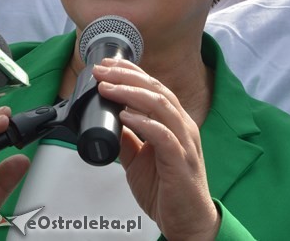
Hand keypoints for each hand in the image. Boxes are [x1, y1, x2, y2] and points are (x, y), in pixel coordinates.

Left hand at [94, 60, 219, 240]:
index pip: (153, 87)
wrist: (187, 222)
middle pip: (156, 90)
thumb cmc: (168, 190)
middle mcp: (182, 127)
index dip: (130, 73)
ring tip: (108, 88)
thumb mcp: (138, 160)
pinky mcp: (181, 162)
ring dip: (131, 93)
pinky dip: (144, 122)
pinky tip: (125, 116)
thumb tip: (109, 121)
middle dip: (127, 76)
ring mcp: (184, 143)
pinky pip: (164, 135)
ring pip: (161, 106)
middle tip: (102, 71)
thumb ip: (128, 139)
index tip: (106, 66)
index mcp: (173, 123)